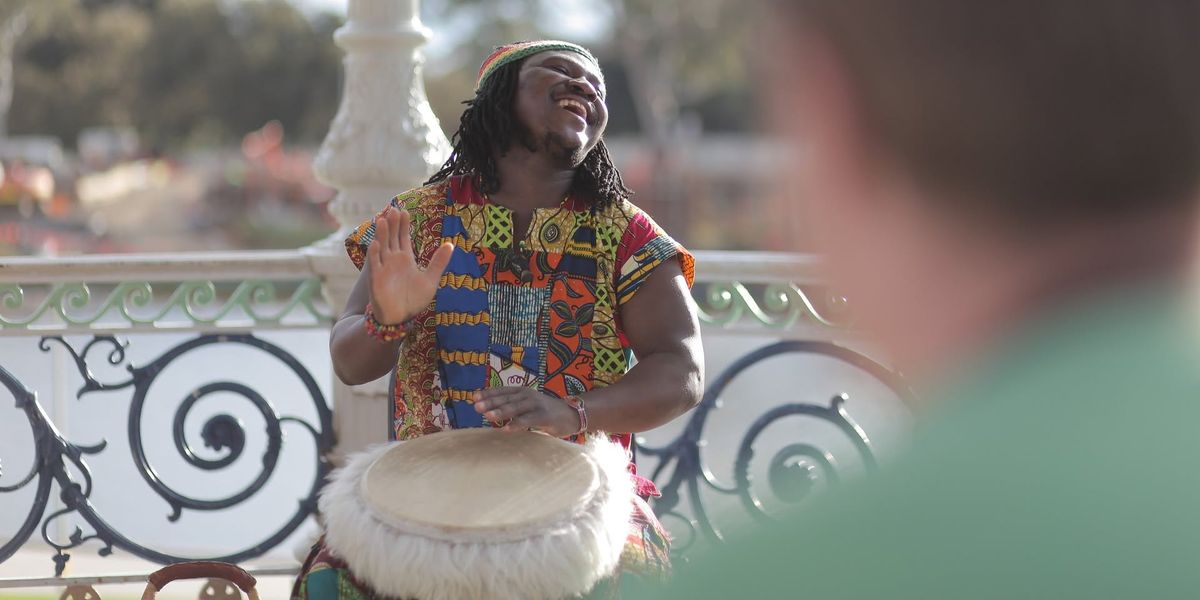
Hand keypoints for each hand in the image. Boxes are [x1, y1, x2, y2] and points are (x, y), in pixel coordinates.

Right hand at [367, 206, 453, 324]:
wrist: (400, 317)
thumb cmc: (413, 299)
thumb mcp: (430, 279)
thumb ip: (439, 262)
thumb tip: (450, 244)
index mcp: (406, 259)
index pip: (403, 237)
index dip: (404, 224)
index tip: (405, 211)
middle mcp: (393, 260)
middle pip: (392, 237)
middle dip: (393, 224)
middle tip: (394, 209)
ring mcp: (383, 268)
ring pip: (381, 247)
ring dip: (382, 234)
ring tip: (383, 219)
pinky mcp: (376, 279)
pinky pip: (374, 265)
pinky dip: (374, 254)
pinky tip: (376, 244)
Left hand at [473, 388, 582, 436]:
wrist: (571, 414)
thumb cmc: (544, 411)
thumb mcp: (526, 406)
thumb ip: (511, 407)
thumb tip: (489, 412)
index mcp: (522, 391)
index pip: (502, 391)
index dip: (488, 393)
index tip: (474, 397)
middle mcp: (528, 395)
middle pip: (507, 398)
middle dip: (491, 402)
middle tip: (476, 407)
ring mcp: (536, 405)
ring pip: (516, 408)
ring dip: (502, 412)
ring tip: (488, 416)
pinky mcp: (544, 416)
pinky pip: (528, 420)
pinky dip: (517, 424)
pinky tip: (506, 429)